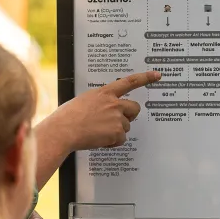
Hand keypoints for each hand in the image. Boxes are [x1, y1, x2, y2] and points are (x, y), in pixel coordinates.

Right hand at [44, 70, 161, 151]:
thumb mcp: (83, 101)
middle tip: (119, 121)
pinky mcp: (117, 132)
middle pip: (135, 108)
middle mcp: (113, 103)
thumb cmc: (67, 117)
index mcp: (104, 93)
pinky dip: (113, 143)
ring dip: (116, 132)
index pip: (128, 82)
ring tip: (98, 133)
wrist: (63, 131)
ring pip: (126, 127)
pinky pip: (121, 139)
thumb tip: (102, 111)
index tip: (156, 75)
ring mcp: (116, 118)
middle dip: (130, 115)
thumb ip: (98, 102)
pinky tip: (99, 140)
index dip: (144, 78)